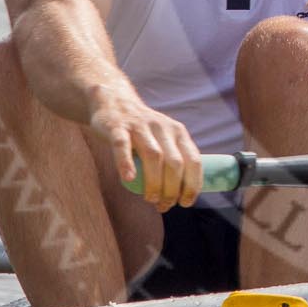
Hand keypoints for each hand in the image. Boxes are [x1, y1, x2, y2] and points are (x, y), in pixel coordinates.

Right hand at [90, 88, 201, 209]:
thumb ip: (173, 161)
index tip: (186, 203)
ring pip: (153, 155)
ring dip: (153, 182)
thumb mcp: (164, 140)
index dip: (192, 185)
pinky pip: (122, 145)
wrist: (113, 101)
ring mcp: (139, 126)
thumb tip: (180, 197)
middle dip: (172, 189)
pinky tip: (128, 179)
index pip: (194, 160)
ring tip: (150, 199)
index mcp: (178, 132)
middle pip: (175, 162)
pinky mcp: (117, 127)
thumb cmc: (142, 132)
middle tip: (163, 205)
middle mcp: (162, 128)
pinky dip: (126, 163)